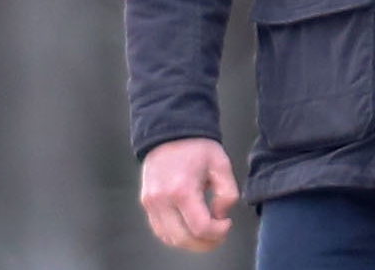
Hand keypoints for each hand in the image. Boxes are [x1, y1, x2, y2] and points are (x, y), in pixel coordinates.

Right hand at [139, 137, 238, 251]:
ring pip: (169, 238)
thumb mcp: (221, 164)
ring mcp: (151, 202)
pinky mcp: (146, 202)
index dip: (218, 232)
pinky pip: (159, 229)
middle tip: (219, 235)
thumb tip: (220, 215)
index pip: (200, 227)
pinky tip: (190, 229)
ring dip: (190, 242)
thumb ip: (227, 193)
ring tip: (206, 234)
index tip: (227, 223)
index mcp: (182, 189)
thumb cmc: (198, 146)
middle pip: (183, 238)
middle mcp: (162, 199)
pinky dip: (176, 235)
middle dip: (205, 243)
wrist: (170, 131)